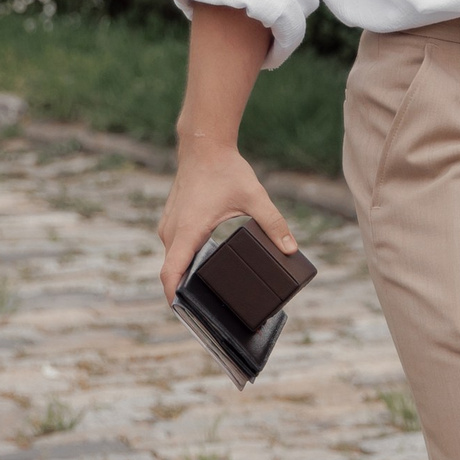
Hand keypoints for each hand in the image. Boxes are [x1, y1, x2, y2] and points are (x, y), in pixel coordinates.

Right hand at [159, 146, 295, 303]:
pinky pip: (174, 246)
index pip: (170, 272)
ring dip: (184, 273)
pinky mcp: (171, 220)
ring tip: (208, 292)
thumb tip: (290, 248)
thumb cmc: (225, 170)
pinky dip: (184, 258)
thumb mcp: (254, 198)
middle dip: (185, 292)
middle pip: (172, 270)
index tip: (186, 313)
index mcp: (188, 230)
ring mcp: (169, 225)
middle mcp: (172, 231)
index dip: (174, 297)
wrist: (204, 146)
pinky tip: (203, 265)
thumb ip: (274, 224)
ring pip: (173, 258)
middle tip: (208, 311)